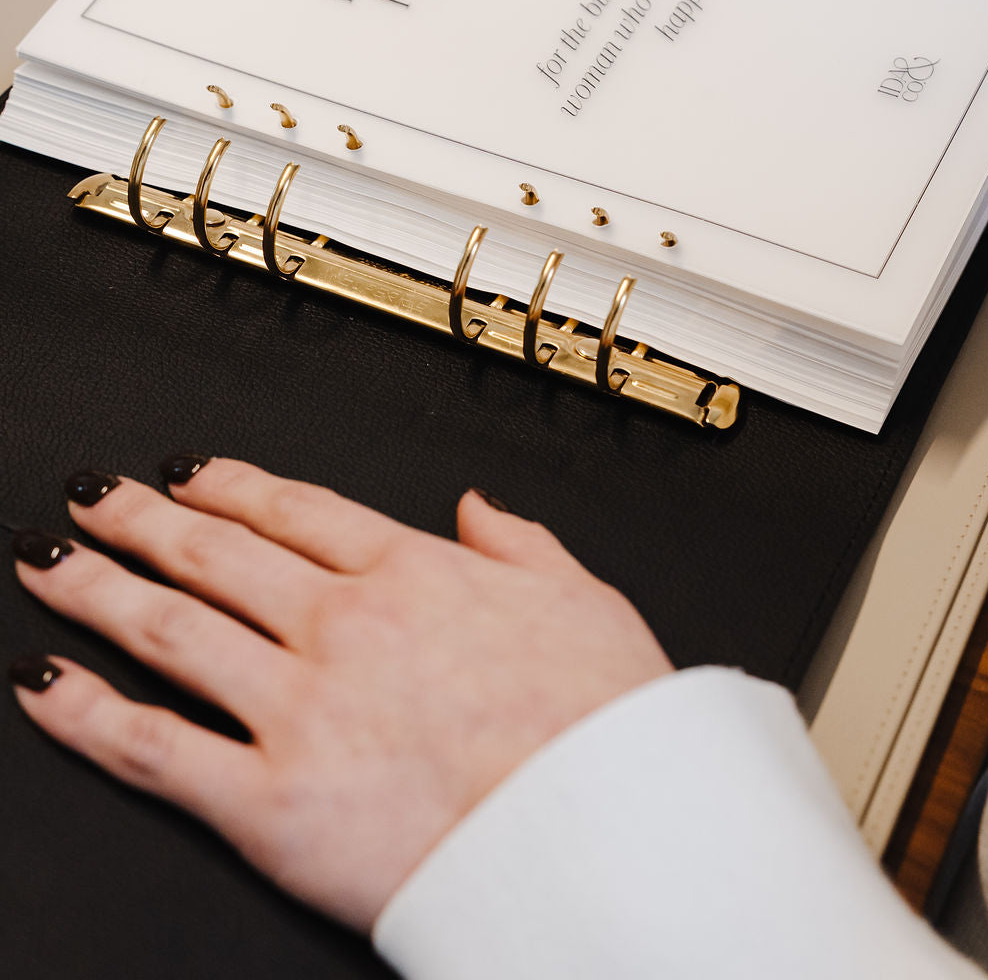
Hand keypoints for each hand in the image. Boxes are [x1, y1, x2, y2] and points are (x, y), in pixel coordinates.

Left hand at [9, 461, 671, 931]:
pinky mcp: (270, 801)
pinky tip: (44, 684)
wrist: (608, 837)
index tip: (191, 472)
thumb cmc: (607, 731)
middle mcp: (343, 625)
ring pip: (168, 627)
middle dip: (141, 518)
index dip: (229, 484)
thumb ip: (522, 544)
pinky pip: (153, 744)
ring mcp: (299, 707)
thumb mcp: (586, 602)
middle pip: (213, 551)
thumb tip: (481, 507)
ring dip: (95, 585)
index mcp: (415, 573)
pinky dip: (85, 712)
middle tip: (94, 494)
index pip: (294, 509)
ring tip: (50, 558)